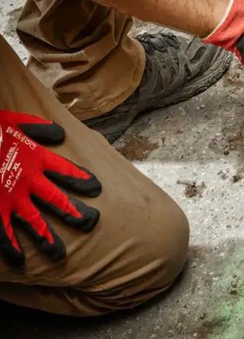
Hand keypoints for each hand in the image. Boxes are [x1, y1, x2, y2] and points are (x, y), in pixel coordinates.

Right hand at [0, 111, 100, 266]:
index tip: (95, 189)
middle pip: (58, 200)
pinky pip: (3, 232)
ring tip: (60, 254)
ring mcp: (10, 198)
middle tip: (92, 222)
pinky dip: (11, 248)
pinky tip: (20, 261)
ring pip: (35, 222)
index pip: (66, 172)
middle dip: (76, 213)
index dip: (81, 180)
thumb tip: (59, 133)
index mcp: (36, 158)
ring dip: (48, 238)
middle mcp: (28, 181)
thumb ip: (36, 128)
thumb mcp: (12, 122)